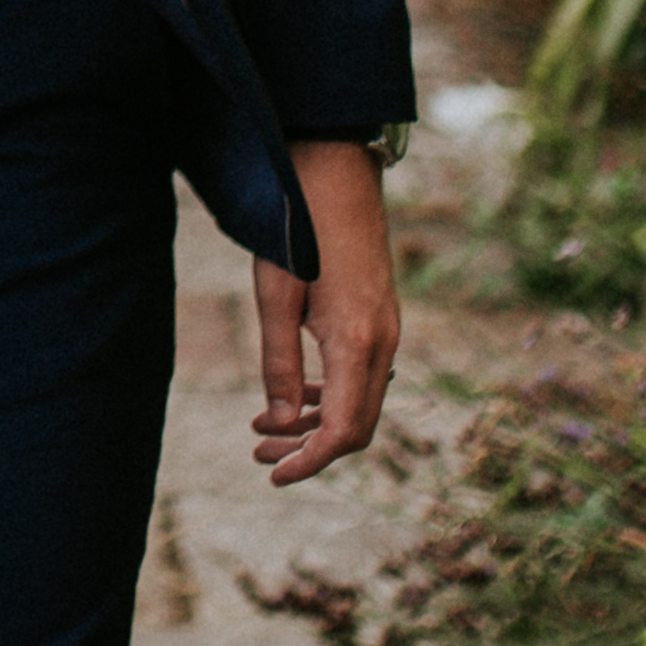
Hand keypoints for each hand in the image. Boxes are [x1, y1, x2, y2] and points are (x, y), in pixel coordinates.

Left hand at [248, 138, 403, 486]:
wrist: (336, 171)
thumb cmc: (297, 228)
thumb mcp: (275, 296)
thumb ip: (278, 363)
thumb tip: (279, 423)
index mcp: (357, 344)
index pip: (342, 432)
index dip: (310, 462)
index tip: (274, 475)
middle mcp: (383, 343)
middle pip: (356, 426)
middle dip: (309, 449)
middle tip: (258, 453)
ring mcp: (387, 331)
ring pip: (359, 402)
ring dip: (315, 423)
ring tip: (262, 429)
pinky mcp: (380, 318)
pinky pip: (361, 376)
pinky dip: (329, 395)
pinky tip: (293, 396)